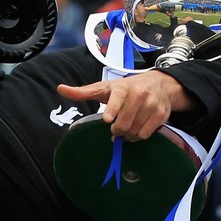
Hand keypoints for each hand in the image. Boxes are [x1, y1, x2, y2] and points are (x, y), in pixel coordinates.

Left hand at [58, 70, 195, 140]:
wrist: (159, 84)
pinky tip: (136, 128)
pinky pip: (145, 134)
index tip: (108, 119)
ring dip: (127, 135)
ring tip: (126, 126)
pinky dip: (138, 136)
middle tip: (114, 128)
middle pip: (123, 123)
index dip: (112, 109)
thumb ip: (82, 92)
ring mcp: (151, 105)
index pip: (116, 98)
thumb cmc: (126, 88)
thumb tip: (60, 89)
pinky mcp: (161, 114)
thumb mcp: (104, 88)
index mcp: (122, 88)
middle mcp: (138, 94)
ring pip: (134, 131)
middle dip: (116, 130)